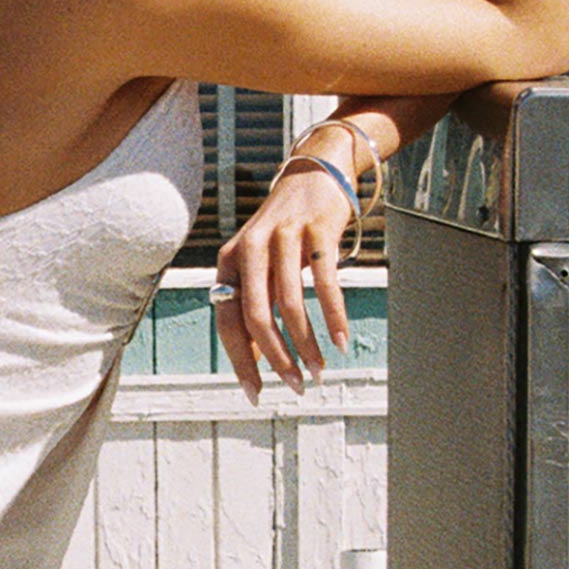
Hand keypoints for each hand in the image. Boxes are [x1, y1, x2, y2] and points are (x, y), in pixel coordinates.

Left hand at [213, 162, 352, 402]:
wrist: (312, 175)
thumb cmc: (284, 231)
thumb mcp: (259, 264)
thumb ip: (253, 305)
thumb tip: (255, 359)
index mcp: (229, 262)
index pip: (228, 321)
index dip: (240, 361)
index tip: (257, 393)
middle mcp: (250, 249)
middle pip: (256, 317)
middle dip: (277, 359)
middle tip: (295, 386)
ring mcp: (283, 237)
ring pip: (290, 305)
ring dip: (306, 344)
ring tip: (319, 369)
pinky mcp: (316, 231)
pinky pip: (325, 283)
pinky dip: (334, 317)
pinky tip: (340, 342)